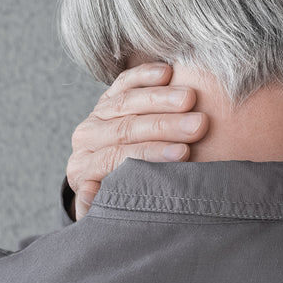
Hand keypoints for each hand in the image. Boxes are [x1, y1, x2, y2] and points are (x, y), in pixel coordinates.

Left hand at [66, 62, 205, 219]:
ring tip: (191, 99)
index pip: (117, 158)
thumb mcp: (112, 210)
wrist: (113, 176)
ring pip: (127, 101)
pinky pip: (126, 80)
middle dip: (165, 126)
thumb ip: (100, 208)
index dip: (152, 154)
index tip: (185, 153)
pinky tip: (168, 72)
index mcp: (84, 169)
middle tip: (198, 125)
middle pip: (125, 128)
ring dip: (162, 98)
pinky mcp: (110, 95)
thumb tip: (90, 192)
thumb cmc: (126, 197)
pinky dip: (146, 74)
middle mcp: (86, 139)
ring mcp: (97, 114)